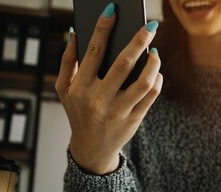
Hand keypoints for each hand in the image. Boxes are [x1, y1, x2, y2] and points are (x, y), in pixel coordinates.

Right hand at [55, 12, 162, 174]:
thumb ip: (67, 60)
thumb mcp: (64, 89)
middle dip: (138, 40)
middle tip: (150, 26)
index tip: (112, 10)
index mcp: (80, 87)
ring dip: (153, 62)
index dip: (103, 27)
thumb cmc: (77, 113)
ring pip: (143, 81)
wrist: (91, 149)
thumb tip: (74, 33)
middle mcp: (99, 99)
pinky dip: (156, 79)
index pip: (94, 51)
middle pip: (123, 64)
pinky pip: (151, 95)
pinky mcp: (134, 120)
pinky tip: (155, 70)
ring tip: (154, 51)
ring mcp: (118, 111)